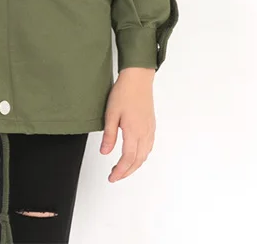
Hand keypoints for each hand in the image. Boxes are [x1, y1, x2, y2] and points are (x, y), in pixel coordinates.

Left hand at [100, 67, 155, 181]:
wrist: (138, 78)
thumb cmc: (124, 92)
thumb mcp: (111, 113)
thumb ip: (109, 135)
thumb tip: (105, 152)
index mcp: (134, 131)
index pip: (128, 158)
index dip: (120, 171)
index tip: (112, 177)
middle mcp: (144, 133)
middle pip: (138, 160)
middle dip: (126, 171)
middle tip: (115, 176)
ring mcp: (150, 129)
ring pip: (145, 155)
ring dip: (134, 165)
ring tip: (123, 168)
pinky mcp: (151, 125)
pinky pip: (148, 147)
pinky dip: (141, 156)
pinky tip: (135, 155)